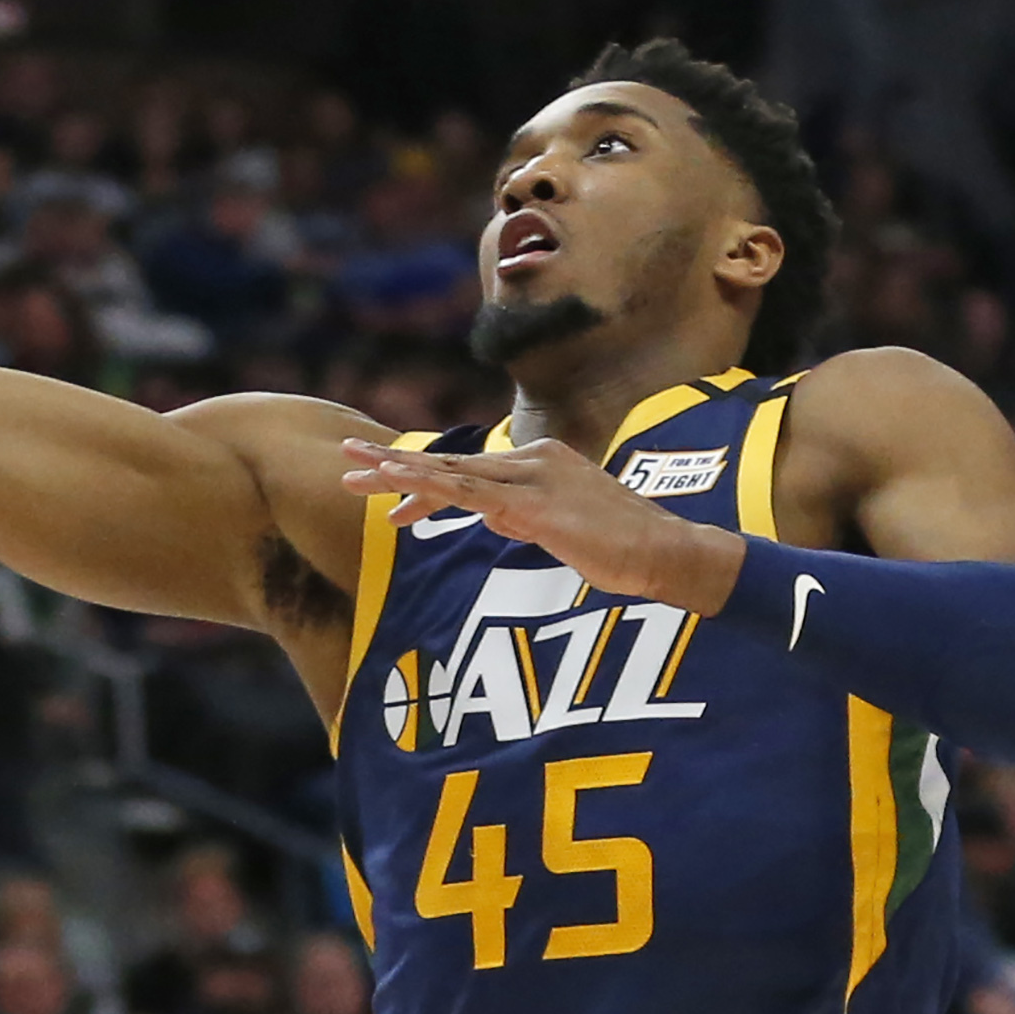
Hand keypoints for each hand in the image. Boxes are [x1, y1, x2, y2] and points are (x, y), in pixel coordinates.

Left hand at [339, 438, 734, 611]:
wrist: (667, 552)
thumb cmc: (624, 548)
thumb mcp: (565, 530)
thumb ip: (527, 519)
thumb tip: (497, 521)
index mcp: (541, 462)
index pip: (470, 472)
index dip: (424, 483)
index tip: (387, 498)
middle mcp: (533, 461)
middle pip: (451, 464)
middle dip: (396, 467)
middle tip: (347, 465)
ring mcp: (535, 480)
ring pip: (453, 473)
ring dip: (400, 474)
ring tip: (357, 476)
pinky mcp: (537, 506)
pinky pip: (474, 497)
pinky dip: (434, 492)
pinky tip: (402, 494)